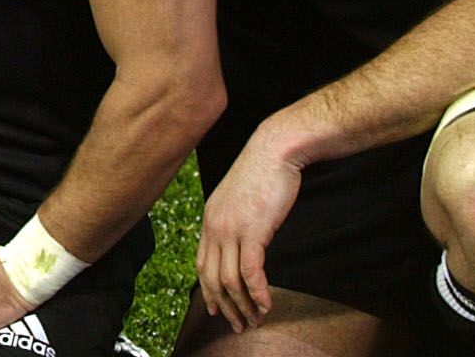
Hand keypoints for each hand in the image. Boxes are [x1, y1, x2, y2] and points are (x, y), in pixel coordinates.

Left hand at [197, 128, 301, 332]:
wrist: (274, 150)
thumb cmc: (263, 173)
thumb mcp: (241, 200)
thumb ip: (237, 222)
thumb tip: (244, 243)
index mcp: (209, 219)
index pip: (201, 263)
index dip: (207, 290)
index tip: (214, 308)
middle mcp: (214, 226)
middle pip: (211, 277)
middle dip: (223, 306)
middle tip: (238, 325)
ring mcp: (231, 229)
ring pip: (229, 280)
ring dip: (243, 306)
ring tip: (254, 321)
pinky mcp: (253, 231)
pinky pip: (250, 273)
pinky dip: (258, 294)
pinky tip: (266, 306)